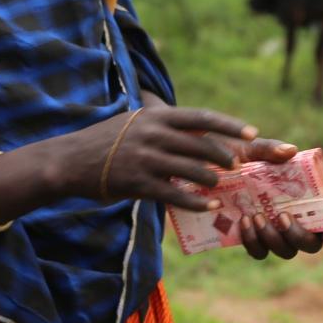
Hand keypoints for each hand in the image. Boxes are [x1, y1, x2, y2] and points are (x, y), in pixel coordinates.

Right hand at [54, 104, 255, 210]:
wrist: (70, 160)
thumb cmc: (105, 140)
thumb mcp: (134, 120)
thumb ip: (161, 121)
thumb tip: (193, 124)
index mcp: (155, 116)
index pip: (201, 117)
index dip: (229, 125)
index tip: (252, 133)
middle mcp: (153, 134)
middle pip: (201, 145)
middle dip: (225, 156)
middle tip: (239, 165)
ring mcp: (146, 159)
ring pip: (192, 170)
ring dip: (213, 180)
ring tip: (222, 186)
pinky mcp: (138, 183)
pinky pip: (175, 194)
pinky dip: (197, 202)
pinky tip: (211, 207)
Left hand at [235, 137, 322, 261]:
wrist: (213, 167)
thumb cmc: (242, 156)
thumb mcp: (254, 148)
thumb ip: (271, 148)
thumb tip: (290, 151)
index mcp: (307, 198)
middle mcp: (296, 220)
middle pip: (310, 243)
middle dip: (298, 236)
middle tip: (283, 217)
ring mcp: (277, 233)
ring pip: (285, 251)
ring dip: (273, 238)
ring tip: (255, 215)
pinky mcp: (256, 239)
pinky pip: (259, 252)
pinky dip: (252, 241)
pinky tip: (243, 222)